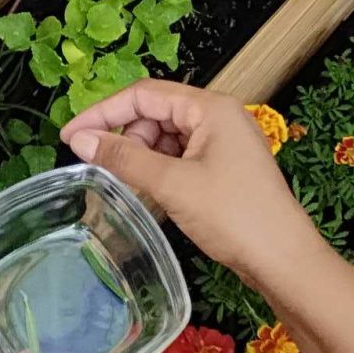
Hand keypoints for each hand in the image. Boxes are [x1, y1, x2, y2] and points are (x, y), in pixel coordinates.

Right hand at [62, 80, 322, 293]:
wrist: (283, 258)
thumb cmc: (235, 216)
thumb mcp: (173, 184)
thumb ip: (124, 158)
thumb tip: (81, 140)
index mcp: (211, 107)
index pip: (144, 94)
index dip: (103, 112)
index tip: (70, 135)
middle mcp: (219, 117)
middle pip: (155, 112)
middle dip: (124, 135)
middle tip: (97, 165)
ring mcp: (224, 143)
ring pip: (166, 137)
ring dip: (140, 155)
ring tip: (123, 181)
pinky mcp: (225, 169)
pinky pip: (181, 157)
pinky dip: (159, 169)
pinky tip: (147, 190)